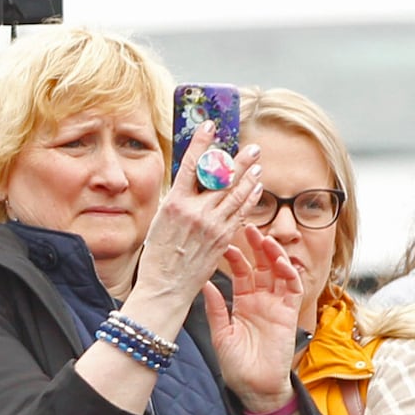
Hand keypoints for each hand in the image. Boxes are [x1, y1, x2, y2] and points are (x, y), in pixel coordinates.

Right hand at [134, 122, 264, 318]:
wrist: (165, 287)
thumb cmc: (157, 257)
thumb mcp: (158, 221)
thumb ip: (176, 200)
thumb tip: (190, 183)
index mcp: (174, 203)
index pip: (190, 164)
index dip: (202, 142)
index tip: (210, 126)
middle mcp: (195, 211)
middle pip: (222, 178)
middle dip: (239, 161)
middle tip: (251, 148)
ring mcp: (212, 225)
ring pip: (237, 195)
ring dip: (249, 178)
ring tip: (257, 165)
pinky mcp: (224, 239)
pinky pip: (241, 213)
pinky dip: (249, 199)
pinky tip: (255, 190)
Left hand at [203, 224, 302, 410]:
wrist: (253, 387)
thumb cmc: (235, 363)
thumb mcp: (220, 332)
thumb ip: (215, 308)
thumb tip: (203, 283)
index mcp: (242, 301)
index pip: (240, 272)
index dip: (234, 255)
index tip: (222, 239)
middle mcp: (261, 300)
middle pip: (260, 266)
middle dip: (255, 246)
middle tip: (246, 226)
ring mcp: (276, 306)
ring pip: (278, 273)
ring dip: (273, 255)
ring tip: (263, 238)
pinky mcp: (289, 315)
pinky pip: (292, 289)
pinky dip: (288, 274)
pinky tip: (280, 262)